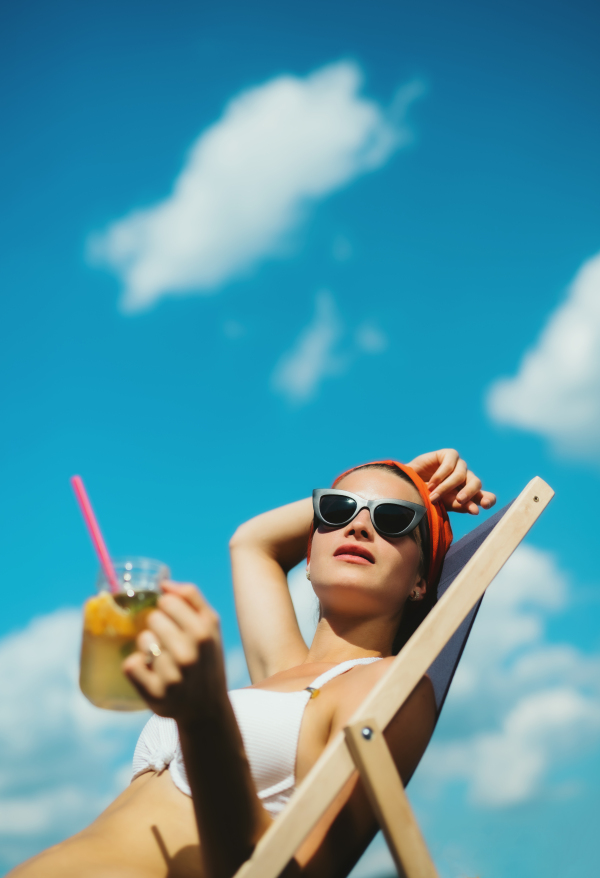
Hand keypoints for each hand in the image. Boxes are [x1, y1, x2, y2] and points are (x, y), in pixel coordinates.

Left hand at [122, 581, 226, 722]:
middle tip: (168, 641)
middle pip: (153, 618)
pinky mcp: (154, 694)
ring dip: (147, 647)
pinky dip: (136, 666)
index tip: (172, 618)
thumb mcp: (211, 626)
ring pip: (142, 640)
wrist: (207, 708)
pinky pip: (130, 665)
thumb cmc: (206, 659)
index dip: (166, 607)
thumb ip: (191, 598)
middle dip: (157, 626)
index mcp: (204, 632)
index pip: (167, 601)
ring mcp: (172, 675)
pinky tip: (149, 671)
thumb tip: (164, 583)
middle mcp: (189, 654)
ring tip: (161, 658)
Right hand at [407, 449, 495, 514]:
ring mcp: (459, 465)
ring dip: (446, 487)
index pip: (486, 496)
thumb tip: (477, 510)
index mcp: (469, 494)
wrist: (408, 484)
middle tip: (459, 500)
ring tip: (433, 496)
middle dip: (469, 492)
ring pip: (461, 475)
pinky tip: (430, 484)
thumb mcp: (444, 503)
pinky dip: (440, 476)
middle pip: (476, 483)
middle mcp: (467, 478)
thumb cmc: (426, 496)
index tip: (486, 505)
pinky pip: (450, 465)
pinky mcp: (449, 455)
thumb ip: (460, 506)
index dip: (488, 499)